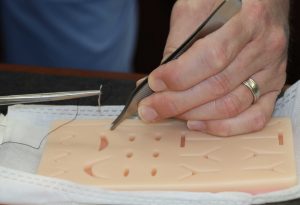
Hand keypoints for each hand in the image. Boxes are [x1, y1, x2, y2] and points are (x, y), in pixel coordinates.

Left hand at [138, 0, 289, 135]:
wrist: (262, 2)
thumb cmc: (226, 3)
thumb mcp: (197, 8)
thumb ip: (179, 42)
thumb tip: (158, 80)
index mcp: (248, 19)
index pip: (212, 56)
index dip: (180, 75)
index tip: (153, 83)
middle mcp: (265, 47)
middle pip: (218, 86)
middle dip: (177, 102)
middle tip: (151, 109)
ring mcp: (271, 71)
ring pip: (231, 105)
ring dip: (194, 115)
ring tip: (168, 113)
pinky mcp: (273, 87)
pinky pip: (255, 118)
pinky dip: (224, 127)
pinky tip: (198, 124)